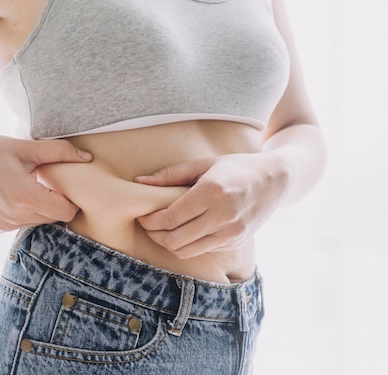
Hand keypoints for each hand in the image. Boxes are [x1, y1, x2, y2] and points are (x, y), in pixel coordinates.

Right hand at [0, 131, 92, 231]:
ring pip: (39, 221)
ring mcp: (4, 225)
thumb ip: (59, 152)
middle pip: (54, 217)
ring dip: (40, 207)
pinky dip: (24, 211)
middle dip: (56, 201)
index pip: (67, 211)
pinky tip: (13, 192)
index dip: (71, 197)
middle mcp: (15, 217)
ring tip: (28, 184)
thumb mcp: (26, 147)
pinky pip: (22, 223)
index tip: (65, 182)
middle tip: (46, 180)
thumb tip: (87, 159)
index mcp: (26, 197)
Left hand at [135, 153, 288, 258]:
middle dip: (154, 235)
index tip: (141, 216)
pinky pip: (200, 250)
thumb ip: (170, 175)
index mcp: (212, 192)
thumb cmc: (236, 168)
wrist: (276, 179)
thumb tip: (139, 182)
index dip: (150, 221)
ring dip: (167, 244)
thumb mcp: (204, 164)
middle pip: (175, 238)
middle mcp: (223, 215)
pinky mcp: (234, 242)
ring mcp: (230, 232)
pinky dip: (185, 245)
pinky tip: (179, 233)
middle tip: (146, 225)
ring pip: (186, 250)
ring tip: (159, 231)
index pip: (171, 217)